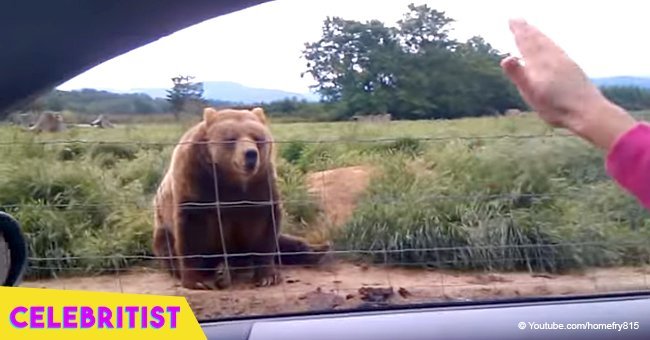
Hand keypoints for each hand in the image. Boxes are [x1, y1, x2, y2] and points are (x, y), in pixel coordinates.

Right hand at [501, 18, 636, 149]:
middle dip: (526, 29)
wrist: (587, 111)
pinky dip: (549, 43)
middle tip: (517, 20)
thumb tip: (506, 58)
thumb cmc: (556, 107)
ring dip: (538, 34)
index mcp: (539, 64)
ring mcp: (564, 62)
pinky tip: (550, 47)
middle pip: (537, 40)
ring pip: (548, 43)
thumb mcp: (532, 94)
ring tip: (531, 29)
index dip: (519, 32)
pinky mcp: (572, 67)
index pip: (526, 43)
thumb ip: (519, 76)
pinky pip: (557, 48)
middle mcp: (552, 59)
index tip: (512, 21)